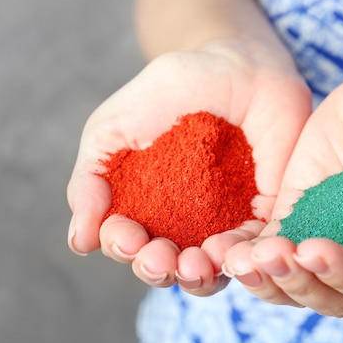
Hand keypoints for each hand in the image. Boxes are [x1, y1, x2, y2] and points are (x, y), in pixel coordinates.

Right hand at [67, 40, 310, 295]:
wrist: (233, 65)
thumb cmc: (170, 92)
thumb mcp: (113, 128)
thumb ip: (90, 181)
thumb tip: (79, 242)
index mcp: (142, 207)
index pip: (126, 244)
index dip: (121, 246)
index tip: (124, 234)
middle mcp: (180, 223)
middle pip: (165, 267)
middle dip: (155, 269)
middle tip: (157, 258)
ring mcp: (222, 223)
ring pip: (207, 272)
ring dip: (193, 277)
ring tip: (189, 264)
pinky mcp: (263, 216)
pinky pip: (250, 250)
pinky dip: (235, 258)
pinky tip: (221, 251)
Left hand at [224, 66, 342, 314]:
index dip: (342, 275)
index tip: (316, 248)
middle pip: (320, 293)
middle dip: (291, 279)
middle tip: (268, 256)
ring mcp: (322, 236)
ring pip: (285, 277)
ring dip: (260, 275)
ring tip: (236, 259)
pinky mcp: (293, 210)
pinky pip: (263, 239)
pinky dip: (241, 249)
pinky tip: (219, 245)